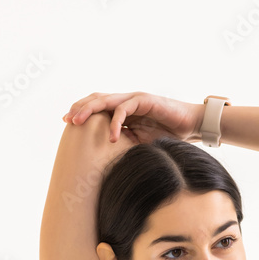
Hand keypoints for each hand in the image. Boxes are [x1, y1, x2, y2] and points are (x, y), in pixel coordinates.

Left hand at [62, 91, 202, 143]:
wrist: (191, 126)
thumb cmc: (167, 135)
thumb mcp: (140, 143)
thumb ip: (124, 144)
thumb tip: (106, 160)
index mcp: (123, 110)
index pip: (97, 107)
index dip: (81, 113)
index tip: (67, 124)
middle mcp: (126, 102)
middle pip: (97, 100)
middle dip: (79, 109)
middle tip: (66, 120)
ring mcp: (134, 99)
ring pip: (106, 100)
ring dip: (90, 111)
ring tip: (78, 122)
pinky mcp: (145, 100)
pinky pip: (125, 109)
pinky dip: (116, 122)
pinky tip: (112, 137)